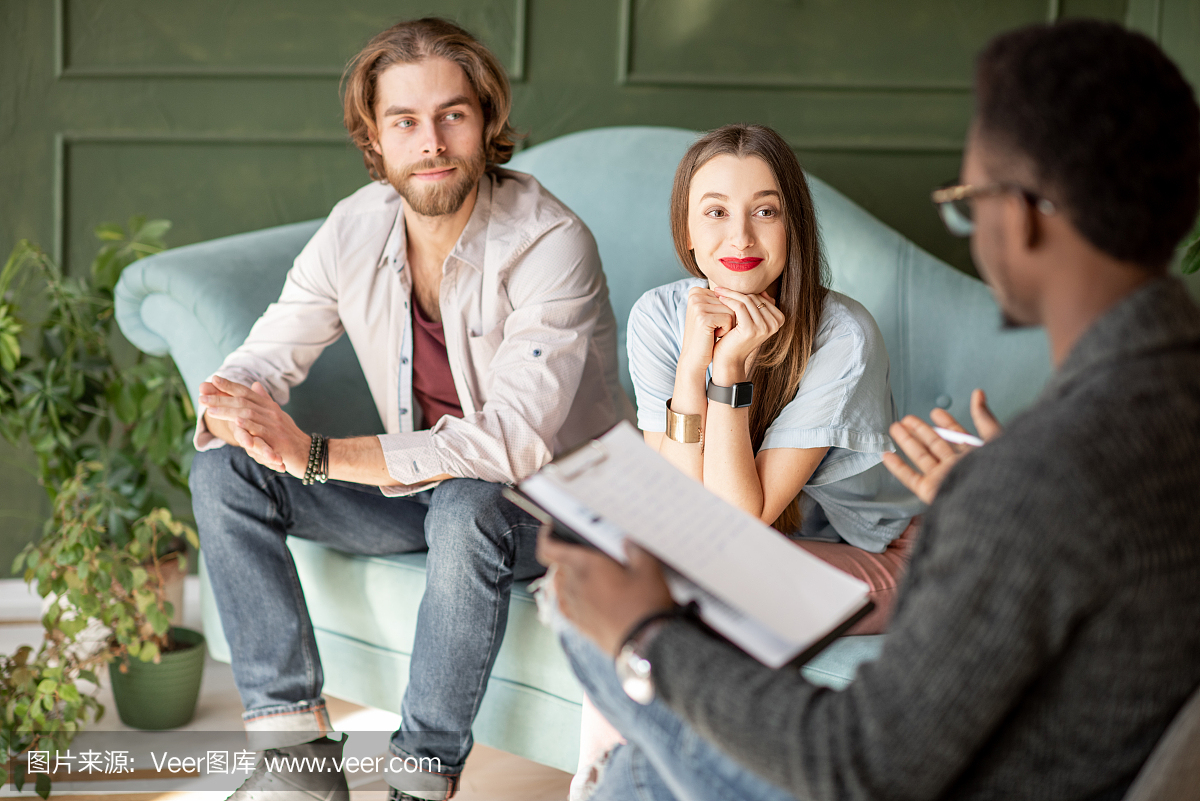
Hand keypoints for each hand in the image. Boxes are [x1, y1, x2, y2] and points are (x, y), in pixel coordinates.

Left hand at [199, 376, 307, 475]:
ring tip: (210, 409)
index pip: (247, 392)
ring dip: (227, 411)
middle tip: (202, 396)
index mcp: (269, 406)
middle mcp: (272, 412)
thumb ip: (264, 400)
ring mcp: (275, 425)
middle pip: (243, 401)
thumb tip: (255, 384)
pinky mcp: (277, 440)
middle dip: (221, 398)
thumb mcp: (277, 416)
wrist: (308, 453)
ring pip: (248, 414)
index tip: (213, 379)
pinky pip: (261, 431)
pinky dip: (248, 425)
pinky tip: (236, 422)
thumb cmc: (289, 436)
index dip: (230, 385)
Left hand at [537, 528, 673, 656]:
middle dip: (567, 556)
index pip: (548, 549)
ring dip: (569, 576)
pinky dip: (572, 597)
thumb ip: (635, 550)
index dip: (546, 536)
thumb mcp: (648, 568)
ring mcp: (574, 607)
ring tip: (590, 575)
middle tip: (587, 553)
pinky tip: (588, 597)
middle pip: (557, 565)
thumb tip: (628, 543)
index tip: (551, 531)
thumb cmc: (644, 605)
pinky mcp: (579, 624)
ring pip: (561, 585)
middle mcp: (573, 585)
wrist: (645, 642)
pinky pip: (566, 604)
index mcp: (585, 566)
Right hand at [678, 287, 734, 374]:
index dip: (727, 312)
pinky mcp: (703, 317)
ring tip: (713, 332)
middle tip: (713, 329)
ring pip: (732, 310)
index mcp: (696, 291)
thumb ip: (723, 299)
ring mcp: (698, 305)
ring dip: (728, 324)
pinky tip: (714, 335)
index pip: (727, 296)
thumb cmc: (706, 336)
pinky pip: (729, 319)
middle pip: (730, 302)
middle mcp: (695, 295)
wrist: (694, 357)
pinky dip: (726, 330)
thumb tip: (756, 292)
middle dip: (728, 318)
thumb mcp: (713, 313)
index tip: (713, 322)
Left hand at [710, 288, 783, 384]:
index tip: (729, 288)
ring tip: (717, 291)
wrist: (728, 359)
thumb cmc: (736, 337)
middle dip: (736, 291)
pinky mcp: (751, 329)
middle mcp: (774, 324)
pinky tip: (719, 299)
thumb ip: (758, 306)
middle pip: (755, 297)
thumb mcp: (750, 320)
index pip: (761, 297)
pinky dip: (728, 300)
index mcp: (778, 320)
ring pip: (747, 300)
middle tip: (719, 287)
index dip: (744, 291)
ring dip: (730, 294)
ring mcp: (764, 327)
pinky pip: (740, 307)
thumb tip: (763, 290)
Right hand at [882, 389, 1001, 504]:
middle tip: (907, 418)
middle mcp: (957, 466)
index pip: (957, 435)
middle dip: (921, 430)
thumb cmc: (1000, 471)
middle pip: (935, 445)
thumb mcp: (994, 437)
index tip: (935, 412)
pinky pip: (911, 478)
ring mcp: (943, 478)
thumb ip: (984, 417)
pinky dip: (898, 468)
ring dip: (907, 442)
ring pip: (921, 457)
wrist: (994, 501)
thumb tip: (978, 393)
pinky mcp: (931, 491)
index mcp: (975, 455)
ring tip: (895, 428)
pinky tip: (888, 456)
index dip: (946, 422)